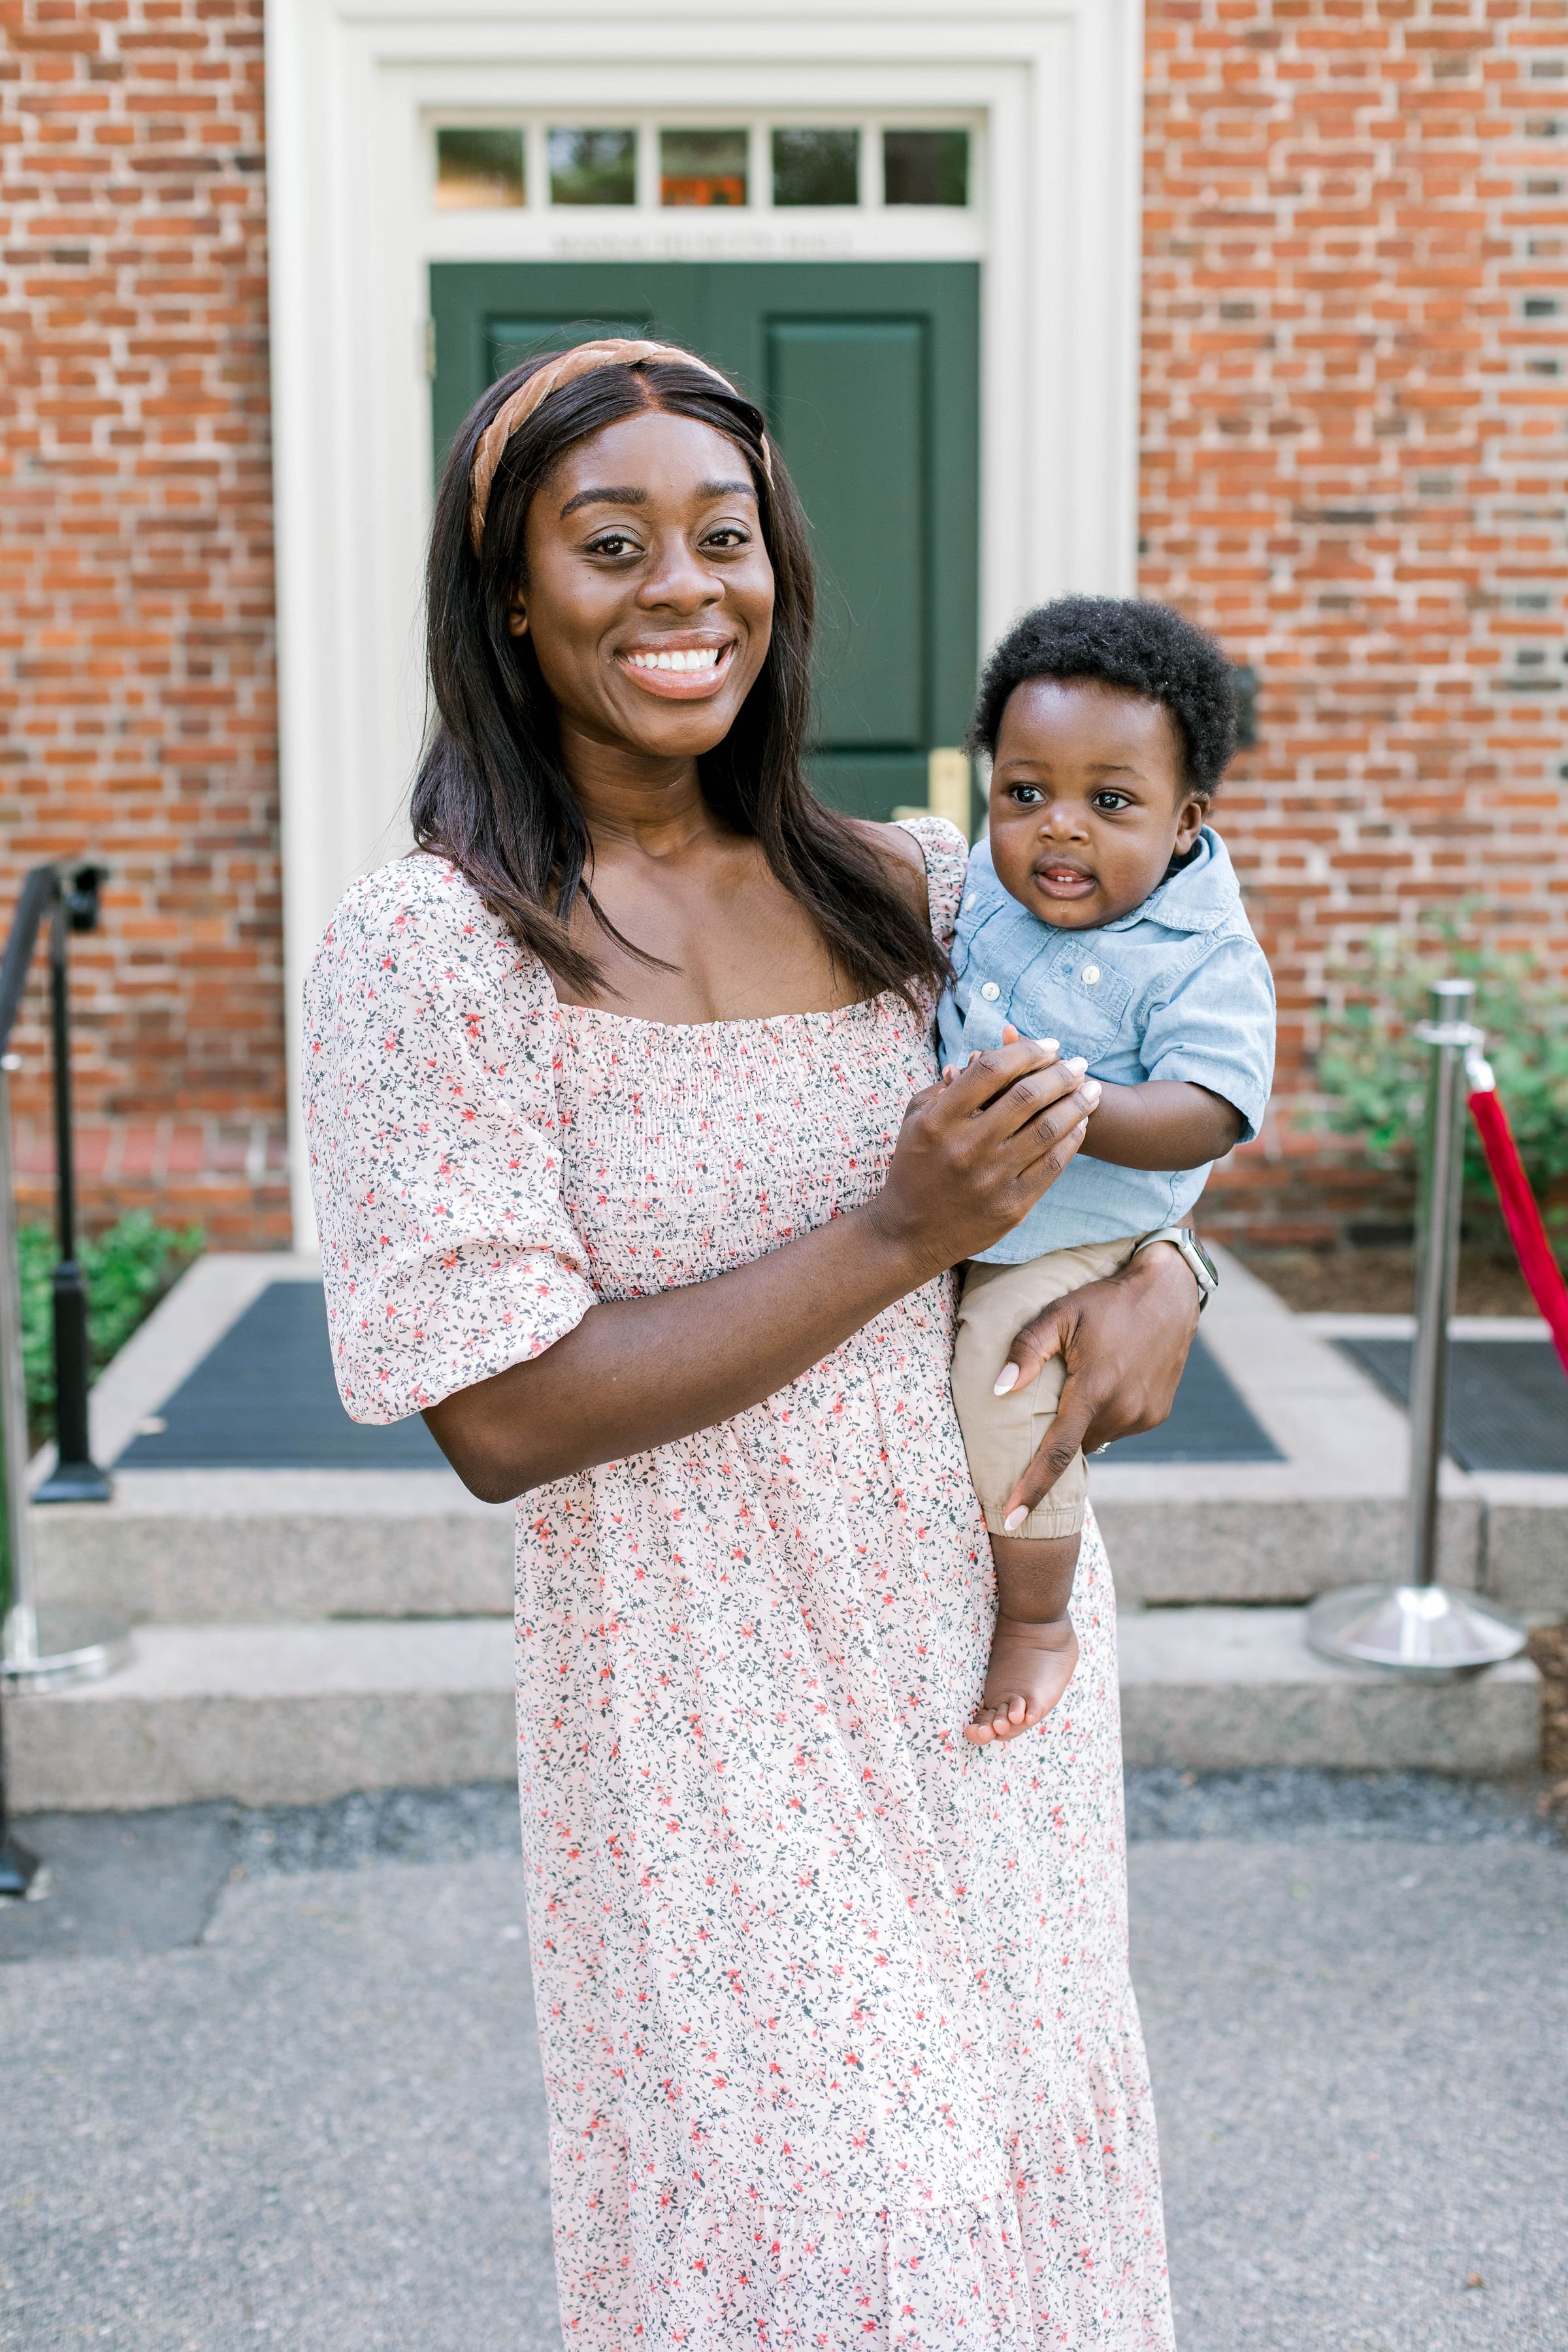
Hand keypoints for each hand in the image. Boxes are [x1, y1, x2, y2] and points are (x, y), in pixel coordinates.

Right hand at [870, 1028, 1099, 1280]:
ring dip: (1077, 1103)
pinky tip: (1080, 1124)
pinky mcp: (1011, 1206)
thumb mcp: (915, 1121)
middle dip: (1061, 1073)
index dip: (1027, 1051)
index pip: (992, 1069)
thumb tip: (985, 1055)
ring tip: (1091, 1090)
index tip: (1050, 1046)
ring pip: (1048, 1128)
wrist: (909, 1235)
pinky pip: (1053, 1165)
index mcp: (938, 1120)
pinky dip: (1072, 1139)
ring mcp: (990, 1179)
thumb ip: (945, 1087)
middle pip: (1027, 1095)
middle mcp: (965, 1147)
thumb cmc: (914, 1169)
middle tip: (1079, 1064)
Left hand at [996, 1241, 1200, 1519]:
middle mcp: (1122, 1410)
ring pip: (1096, 1435)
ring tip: (1087, 1377)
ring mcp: (1143, 1415)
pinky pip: (1119, 1426)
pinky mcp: (1156, 1414)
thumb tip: (998, 1389)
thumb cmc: (1105, 1300)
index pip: (1057, 1452)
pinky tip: (1109, 1379)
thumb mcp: (1060, 1313)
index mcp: (1093, 1390)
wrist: (1168, 1294)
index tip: (1012, 1518)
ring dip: (1084, 1420)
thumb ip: (1026, 1350)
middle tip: (1052, 1396)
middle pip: (1074, 1442)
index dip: (1032, 1489)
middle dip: (1057, 1434)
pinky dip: (1106, 1414)